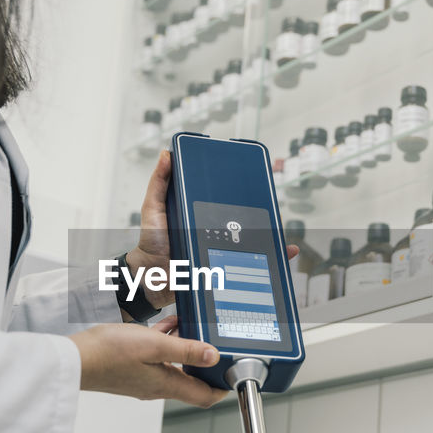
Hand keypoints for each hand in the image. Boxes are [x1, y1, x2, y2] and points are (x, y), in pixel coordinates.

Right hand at [68, 315, 228, 407]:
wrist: (75, 358)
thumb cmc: (108, 354)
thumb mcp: (154, 345)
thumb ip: (185, 350)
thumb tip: (213, 357)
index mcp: (166, 385)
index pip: (204, 397)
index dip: (221, 389)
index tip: (232, 376)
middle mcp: (156, 386)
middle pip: (190, 380)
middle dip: (204, 364)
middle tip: (214, 345)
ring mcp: (142, 379)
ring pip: (172, 366)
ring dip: (183, 349)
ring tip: (189, 327)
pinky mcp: (129, 370)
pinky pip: (155, 358)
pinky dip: (163, 343)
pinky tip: (163, 326)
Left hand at [126, 151, 298, 309]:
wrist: (151, 278)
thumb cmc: (150, 243)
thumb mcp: (153, 208)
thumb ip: (158, 183)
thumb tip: (166, 155)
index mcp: (195, 213)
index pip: (220, 200)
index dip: (235, 193)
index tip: (250, 184)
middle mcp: (208, 229)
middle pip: (238, 220)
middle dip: (257, 216)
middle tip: (268, 209)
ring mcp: (217, 248)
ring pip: (247, 240)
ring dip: (266, 236)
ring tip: (277, 229)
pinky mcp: (223, 266)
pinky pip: (249, 261)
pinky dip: (269, 257)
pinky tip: (282, 251)